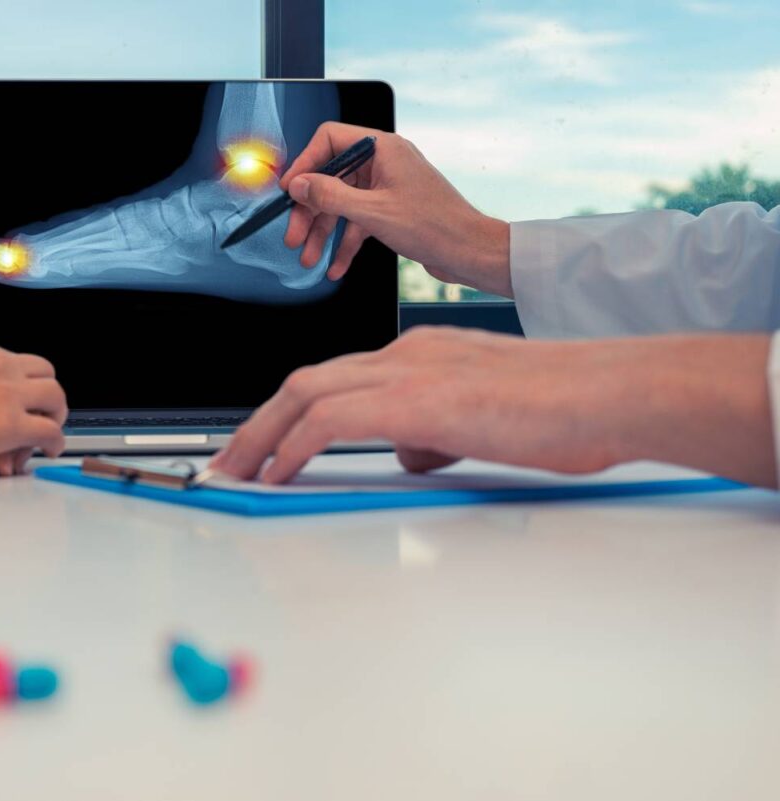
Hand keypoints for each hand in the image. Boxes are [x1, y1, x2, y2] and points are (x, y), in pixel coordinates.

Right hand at [0, 332, 66, 480]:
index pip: (13, 361)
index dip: (16, 389)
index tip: (7, 412)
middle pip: (44, 373)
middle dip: (42, 400)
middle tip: (34, 425)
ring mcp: (3, 389)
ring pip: (55, 397)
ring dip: (53, 418)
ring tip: (39, 442)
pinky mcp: (7, 422)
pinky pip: (50, 430)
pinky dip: (54, 442)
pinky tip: (47, 452)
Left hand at [211, 327, 775, 486]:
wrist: (607, 393)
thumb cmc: (563, 408)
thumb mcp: (483, 422)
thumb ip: (435, 433)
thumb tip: (405, 454)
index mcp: (418, 355)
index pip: (334, 380)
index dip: (288, 413)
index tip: (264, 444)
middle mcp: (404, 354)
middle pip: (304, 382)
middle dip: (256, 424)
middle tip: (228, 460)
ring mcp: (408, 371)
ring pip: (305, 394)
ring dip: (260, 436)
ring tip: (234, 472)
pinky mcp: (417, 400)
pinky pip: (330, 420)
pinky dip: (292, 445)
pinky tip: (276, 473)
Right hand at [280, 122, 511, 295]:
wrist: (468, 251)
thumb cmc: (434, 226)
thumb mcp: (372, 211)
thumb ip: (331, 195)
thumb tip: (300, 184)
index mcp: (382, 149)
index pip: (330, 140)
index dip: (305, 163)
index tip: (290, 189)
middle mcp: (384, 163)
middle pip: (332, 178)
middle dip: (311, 210)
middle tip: (295, 235)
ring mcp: (387, 187)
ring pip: (343, 204)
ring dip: (324, 232)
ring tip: (309, 257)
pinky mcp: (391, 209)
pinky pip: (358, 221)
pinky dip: (346, 242)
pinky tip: (335, 264)